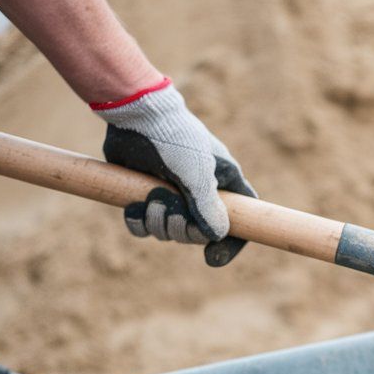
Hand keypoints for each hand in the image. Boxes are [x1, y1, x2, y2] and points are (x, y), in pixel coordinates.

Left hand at [92, 78, 255, 266]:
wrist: (137, 115)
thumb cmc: (176, 140)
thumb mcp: (199, 175)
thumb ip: (209, 208)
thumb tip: (217, 236)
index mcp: (223, 184)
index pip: (240, 219)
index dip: (231, 242)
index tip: (212, 258)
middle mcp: (200, 192)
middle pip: (197, 232)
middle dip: (181, 229)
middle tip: (170, 211)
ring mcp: (171, 194)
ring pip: (168, 230)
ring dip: (157, 222)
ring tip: (150, 200)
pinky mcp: (144, 194)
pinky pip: (143, 225)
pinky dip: (137, 221)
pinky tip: (134, 206)